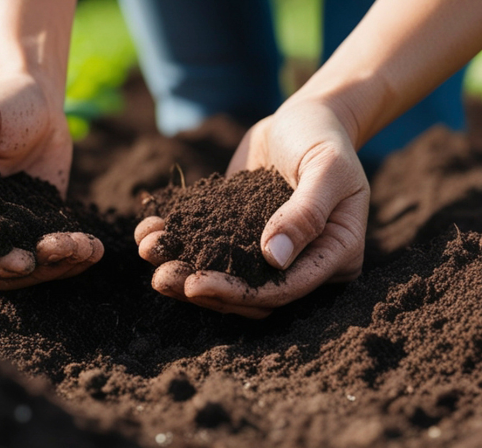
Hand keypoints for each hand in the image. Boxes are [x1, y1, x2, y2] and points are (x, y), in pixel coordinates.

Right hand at [0, 72, 102, 288]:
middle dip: (14, 267)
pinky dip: (65, 258)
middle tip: (53, 254)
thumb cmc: (0, 99)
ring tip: (80, 249)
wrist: (38, 100)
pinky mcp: (26, 226)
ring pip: (8, 268)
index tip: (15, 258)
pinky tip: (90, 250)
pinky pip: (39, 254)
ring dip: (46, 267)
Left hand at [136, 99, 368, 317]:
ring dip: (183, 270)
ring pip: (225, 276)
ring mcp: (269, 252)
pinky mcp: (241, 233)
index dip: (239, 293)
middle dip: (203, 289)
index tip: (196, 284)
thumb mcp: (326, 169)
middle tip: (161, 278)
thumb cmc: (325, 139)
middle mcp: (302, 263)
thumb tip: (274, 257)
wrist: (307, 118)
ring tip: (148, 252)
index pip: (285, 290)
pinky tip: (148, 231)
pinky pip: (210, 247)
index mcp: (334, 257)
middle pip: (250, 294)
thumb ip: (306, 212)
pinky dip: (178, 242)